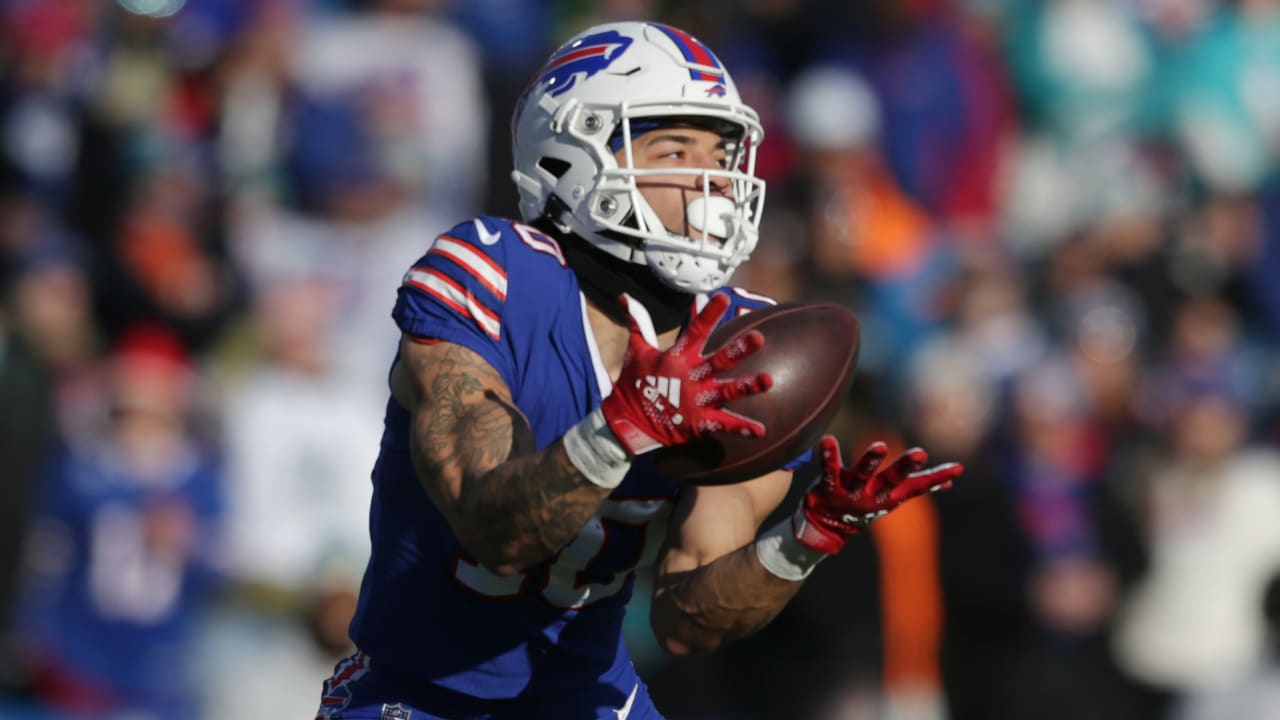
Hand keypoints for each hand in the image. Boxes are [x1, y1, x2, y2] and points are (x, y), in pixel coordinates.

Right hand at [600, 293, 771, 455]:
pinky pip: (723, 425)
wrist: (627, 423)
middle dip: (739, 350)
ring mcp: (697, 401)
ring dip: (748, 386)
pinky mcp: (699, 422)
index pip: (695, 331)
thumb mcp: (636, 351)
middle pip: (718, 360)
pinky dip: (742, 428)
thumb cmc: (634, 384)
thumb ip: (638, 323)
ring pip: (727, 391)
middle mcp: (690, 377)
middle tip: (758, 338)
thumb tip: (623, 297)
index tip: (722, 298)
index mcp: (676, 358)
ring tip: (769, 380)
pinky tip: (760, 431)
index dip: (708, 314)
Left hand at [794, 436, 962, 553]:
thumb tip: (950, 483)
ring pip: (863, 475)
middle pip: (892, 479)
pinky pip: (829, 470)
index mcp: (890, 495)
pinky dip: (829, 456)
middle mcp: (873, 494)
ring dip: (872, 461)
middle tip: (921, 453)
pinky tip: (828, 439)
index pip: (917, 486)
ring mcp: (851, 492)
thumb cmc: (864, 504)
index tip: (957, 468)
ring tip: (880, 446)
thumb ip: (918, 487)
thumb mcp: (893, 497)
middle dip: (906, 466)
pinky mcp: (828, 487)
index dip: (937, 478)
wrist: (826, 527)